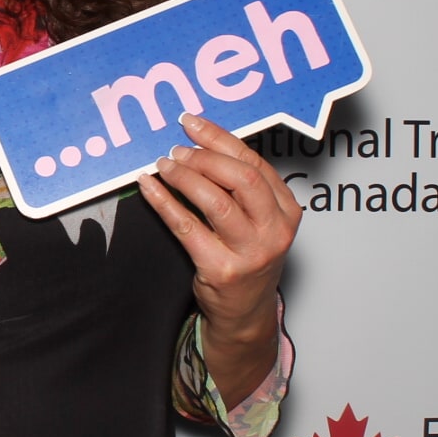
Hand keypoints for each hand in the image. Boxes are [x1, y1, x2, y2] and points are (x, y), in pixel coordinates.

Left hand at [136, 111, 300, 397]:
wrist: (245, 312)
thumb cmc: (248, 257)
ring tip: (164, 166)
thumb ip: (242, 187)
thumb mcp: (260, 221)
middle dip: (205, 157)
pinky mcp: (221, 269)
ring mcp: (250, 252)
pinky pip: (187, 227)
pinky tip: (150, 188)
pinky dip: (164, 202)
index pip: (254, 164)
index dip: (220, 139)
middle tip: (178, 150)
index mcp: (287, 211)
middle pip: (240, 179)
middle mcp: (274, 230)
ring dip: (185, 177)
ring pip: (215, 201)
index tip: (192, 124)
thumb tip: (201, 144)